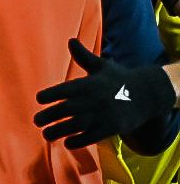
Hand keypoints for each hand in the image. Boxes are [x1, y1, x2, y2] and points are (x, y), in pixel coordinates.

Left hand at [33, 39, 177, 148]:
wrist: (148, 94)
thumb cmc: (119, 79)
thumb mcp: (102, 66)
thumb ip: (83, 56)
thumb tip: (70, 40)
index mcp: (90, 83)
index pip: (66, 89)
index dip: (51, 94)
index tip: (39, 99)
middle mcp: (95, 99)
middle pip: (67, 109)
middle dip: (50, 115)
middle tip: (36, 120)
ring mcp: (104, 114)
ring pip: (77, 125)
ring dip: (59, 131)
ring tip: (46, 134)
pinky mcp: (113, 127)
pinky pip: (92, 136)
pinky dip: (79, 141)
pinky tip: (67, 143)